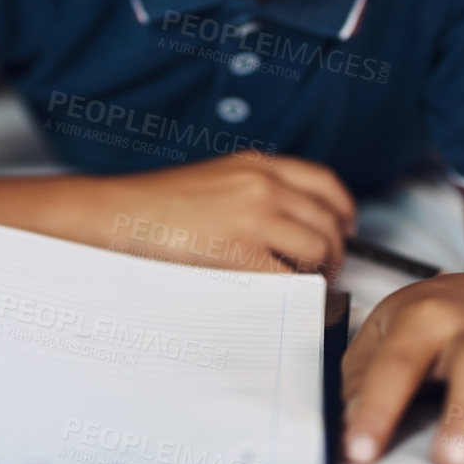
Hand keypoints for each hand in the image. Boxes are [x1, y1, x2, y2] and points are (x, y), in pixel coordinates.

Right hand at [90, 152, 355, 273]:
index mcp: (256, 165)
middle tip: (327, 268)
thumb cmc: (155, 206)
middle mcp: (262, 184)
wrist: (116, 215)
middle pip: (329, 219)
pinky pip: (290, 277)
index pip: (325, 182)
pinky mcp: (240, 251)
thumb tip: (287, 220)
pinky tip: (283, 298)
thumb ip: (252, 190)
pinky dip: (295, 291)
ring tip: (305, 286)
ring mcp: (254, 216)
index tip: (346, 228)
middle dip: (336, 249)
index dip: (344, 210)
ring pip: (318, 248)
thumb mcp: (214, 180)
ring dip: (320, 272)